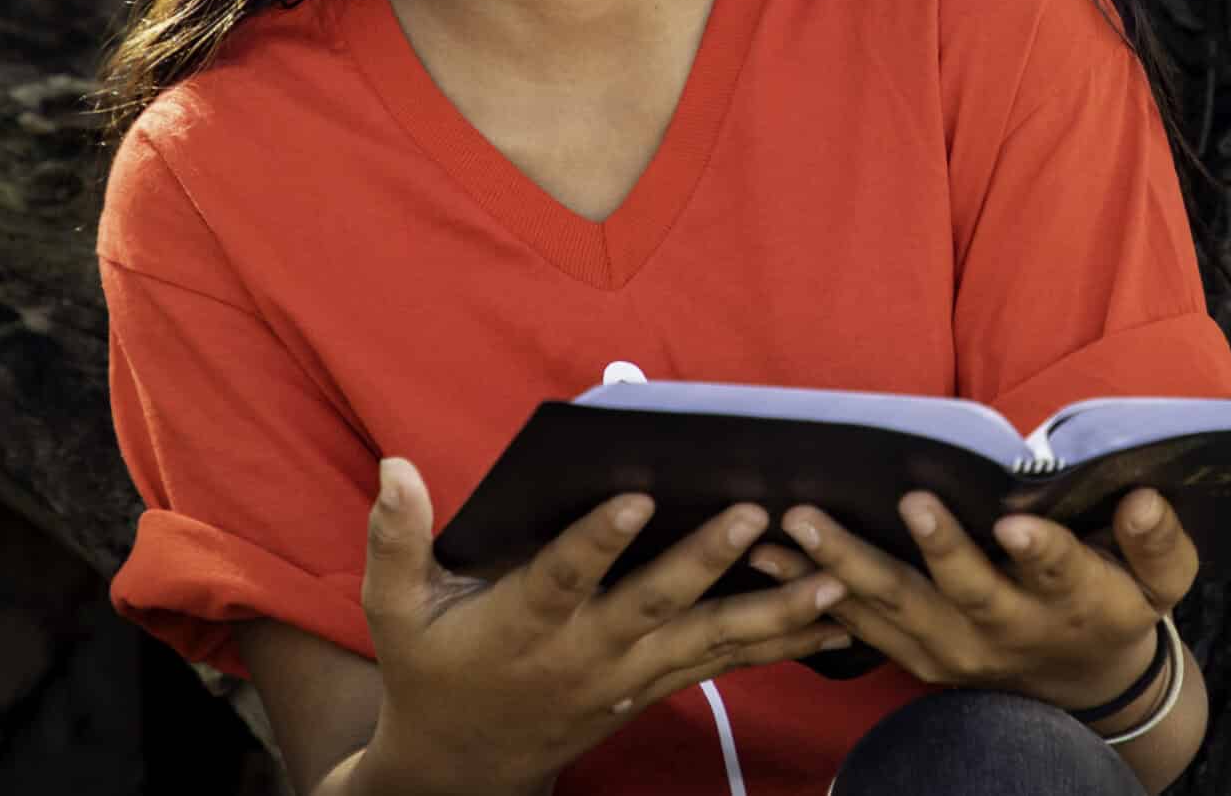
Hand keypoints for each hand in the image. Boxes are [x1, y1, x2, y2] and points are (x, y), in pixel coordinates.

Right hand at [358, 459, 854, 788]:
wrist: (463, 765)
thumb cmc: (432, 668)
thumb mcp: (395, 611)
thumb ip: (396, 539)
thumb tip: (396, 466)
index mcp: (521, 624)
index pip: (561, 577)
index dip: (596, 539)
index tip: (636, 495)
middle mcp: (584, 652)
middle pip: (653, 605)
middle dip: (706, 562)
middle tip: (756, 516)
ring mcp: (628, 676)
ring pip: (707, 642)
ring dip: (771, 611)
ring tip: (830, 577)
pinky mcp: (657, 686)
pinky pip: (725, 663)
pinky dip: (780, 641)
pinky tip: (834, 616)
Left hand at [775, 487, 1197, 712]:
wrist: (1084, 683)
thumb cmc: (1120, 602)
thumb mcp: (1161, 579)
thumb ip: (1157, 541)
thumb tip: (1145, 497)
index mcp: (1076, 601)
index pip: (1061, 573)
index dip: (1043, 552)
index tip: (1019, 526)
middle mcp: (1010, 629)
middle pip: (966, 592)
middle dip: (937, 549)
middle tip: (908, 501)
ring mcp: (956, 649)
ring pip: (896, 609)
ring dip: (845, 567)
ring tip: (798, 524)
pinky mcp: (917, 656)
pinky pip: (860, 627)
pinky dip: (812, 594)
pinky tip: (767, 557)